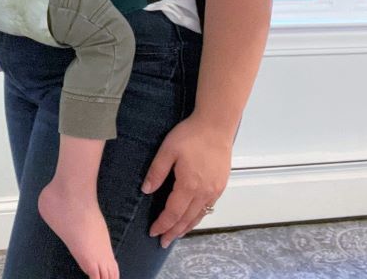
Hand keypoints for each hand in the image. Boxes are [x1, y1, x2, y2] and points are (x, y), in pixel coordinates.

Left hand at [142, 116, 231, 247]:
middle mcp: (203, 192)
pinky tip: (193, 216)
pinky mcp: (221, 184)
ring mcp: (214, 190)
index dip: (162, 224)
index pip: (173, 213)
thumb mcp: (168, 150)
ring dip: (187, 227)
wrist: (216, 125)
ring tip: (177, 234)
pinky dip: (198, 216)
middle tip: (163, 242)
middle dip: (173, 232)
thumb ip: (156, 171)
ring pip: (199, 215)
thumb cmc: (191, 134)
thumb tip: (145, 190)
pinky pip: (208, 207)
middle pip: (186, 219)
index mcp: (188, 185)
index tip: (153, 232)